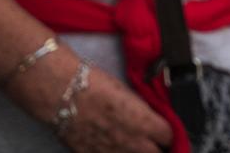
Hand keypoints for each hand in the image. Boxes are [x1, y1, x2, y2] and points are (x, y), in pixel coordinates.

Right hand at [54, 67, 171, 151]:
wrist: (60, 93)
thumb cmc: (94, 83)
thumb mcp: (127, 92)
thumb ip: (141, 111)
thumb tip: (152, 120)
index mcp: (142, 121)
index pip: (168, 136)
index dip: (169, 133)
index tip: (167, 131)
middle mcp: (129, 141)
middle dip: (157, 148)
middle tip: (156, 142)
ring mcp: (110, 152)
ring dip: (137, 151)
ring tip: (136, 144)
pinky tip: (116, 148)